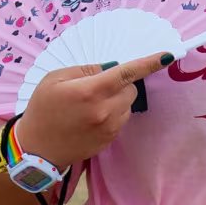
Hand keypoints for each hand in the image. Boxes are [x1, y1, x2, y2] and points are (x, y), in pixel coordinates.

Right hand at [15, 51, 172, 167]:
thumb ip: (85, 71)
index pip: (127, 73)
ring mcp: (109, 128)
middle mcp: (104, 110)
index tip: (168, 55)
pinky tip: (92, 118)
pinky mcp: (110, 140)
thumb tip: (110, 68)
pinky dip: (113, 114)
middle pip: (131, 89)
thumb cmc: (42, 108)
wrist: (37, 149)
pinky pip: (121, 119)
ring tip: (91, 105)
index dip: (149, 63)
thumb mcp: (55, 79)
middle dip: (121, 84)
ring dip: (117, 100)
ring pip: (128, 105)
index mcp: (90, 91)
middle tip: (97, 87)